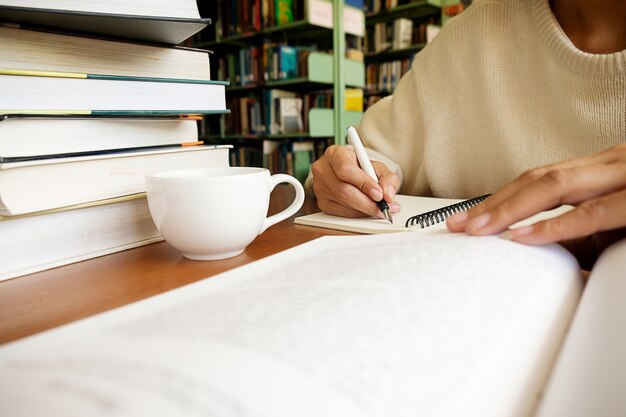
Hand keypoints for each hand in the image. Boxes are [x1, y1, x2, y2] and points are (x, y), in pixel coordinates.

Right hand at [311, 145, 400, 217]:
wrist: (347, 173)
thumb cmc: (360, 168)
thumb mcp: (377, 167)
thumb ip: (387, 178)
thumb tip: (388, 195)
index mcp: (335, 154)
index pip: (346, 170)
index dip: (364, 184)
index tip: (379, 194)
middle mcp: (323, 169)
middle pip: (344, 190)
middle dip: (367, 202)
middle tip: (383, 207)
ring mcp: (319, 187)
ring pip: (343, 203)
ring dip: (364, 210)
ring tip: (379, 209)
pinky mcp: (321, 202)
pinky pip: (340, 212)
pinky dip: (357, 214)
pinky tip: (365, 210)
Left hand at [447, 145, 625, 245]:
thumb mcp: (614, 226)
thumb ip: (577, 233)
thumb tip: (531, 244)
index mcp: (599, 169)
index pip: (538, 179)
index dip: (499, 198)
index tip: (466, 217)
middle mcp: (609, 165)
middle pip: (537, 179)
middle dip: (493, 203)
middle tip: (458, 225)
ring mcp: (624, 176)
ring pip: (555, 186)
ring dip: (510, 210)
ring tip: (478, 230)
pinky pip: (591, 212)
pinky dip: (553, 225)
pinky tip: (521, 236)